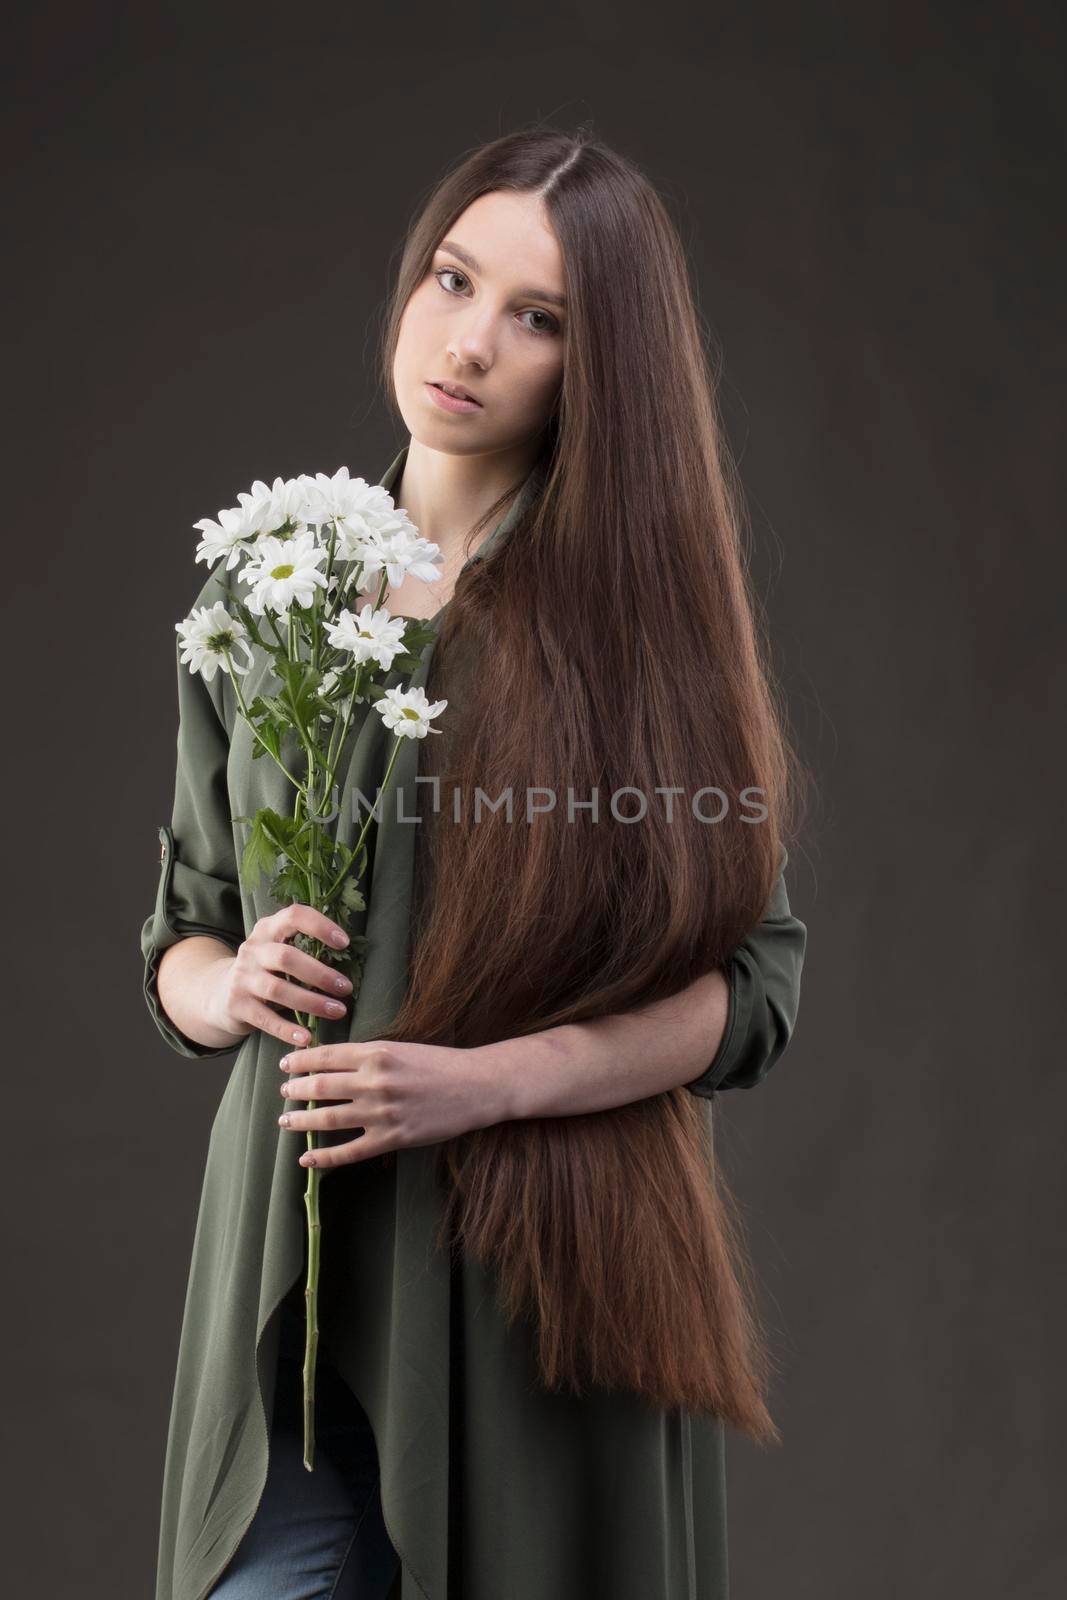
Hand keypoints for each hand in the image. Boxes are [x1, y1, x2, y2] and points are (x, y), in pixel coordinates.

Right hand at [204, 903, 354, 1048]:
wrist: (220, 994)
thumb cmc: (266, 970)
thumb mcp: (279, 950)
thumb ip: (306, 948)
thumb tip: (352, 960)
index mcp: (268, 929)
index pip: (294, 916)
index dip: (320, 926)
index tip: (344, 943)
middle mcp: (252, 949)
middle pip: (286, 958)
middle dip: (320, 974)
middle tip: (346, 988)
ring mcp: (242, 977)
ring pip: (279, 989)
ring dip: (312, 1002)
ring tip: (338, 1011)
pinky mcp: (237, 1005)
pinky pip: (266, 1019)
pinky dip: (288, 1029)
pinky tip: (308, 1038)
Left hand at [277, 1039, 511, 1168]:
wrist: (475, 1087)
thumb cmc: (439, 1064)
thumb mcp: (401, 1048)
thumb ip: (368, 1055)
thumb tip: (332, 1062)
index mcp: (376, 1053)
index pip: (325, 1056)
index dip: (301, 1061)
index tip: (286, 1065)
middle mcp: (375, 1081)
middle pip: (321, 1087)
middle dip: (296, 1090)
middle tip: (283, 1093)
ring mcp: (381, 1112)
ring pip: (328, 1118)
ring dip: (301, 1120)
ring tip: (285, 1121)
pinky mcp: (392, 1138)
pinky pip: (349, 1151)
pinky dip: (324, 1156)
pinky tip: (306, 1157)